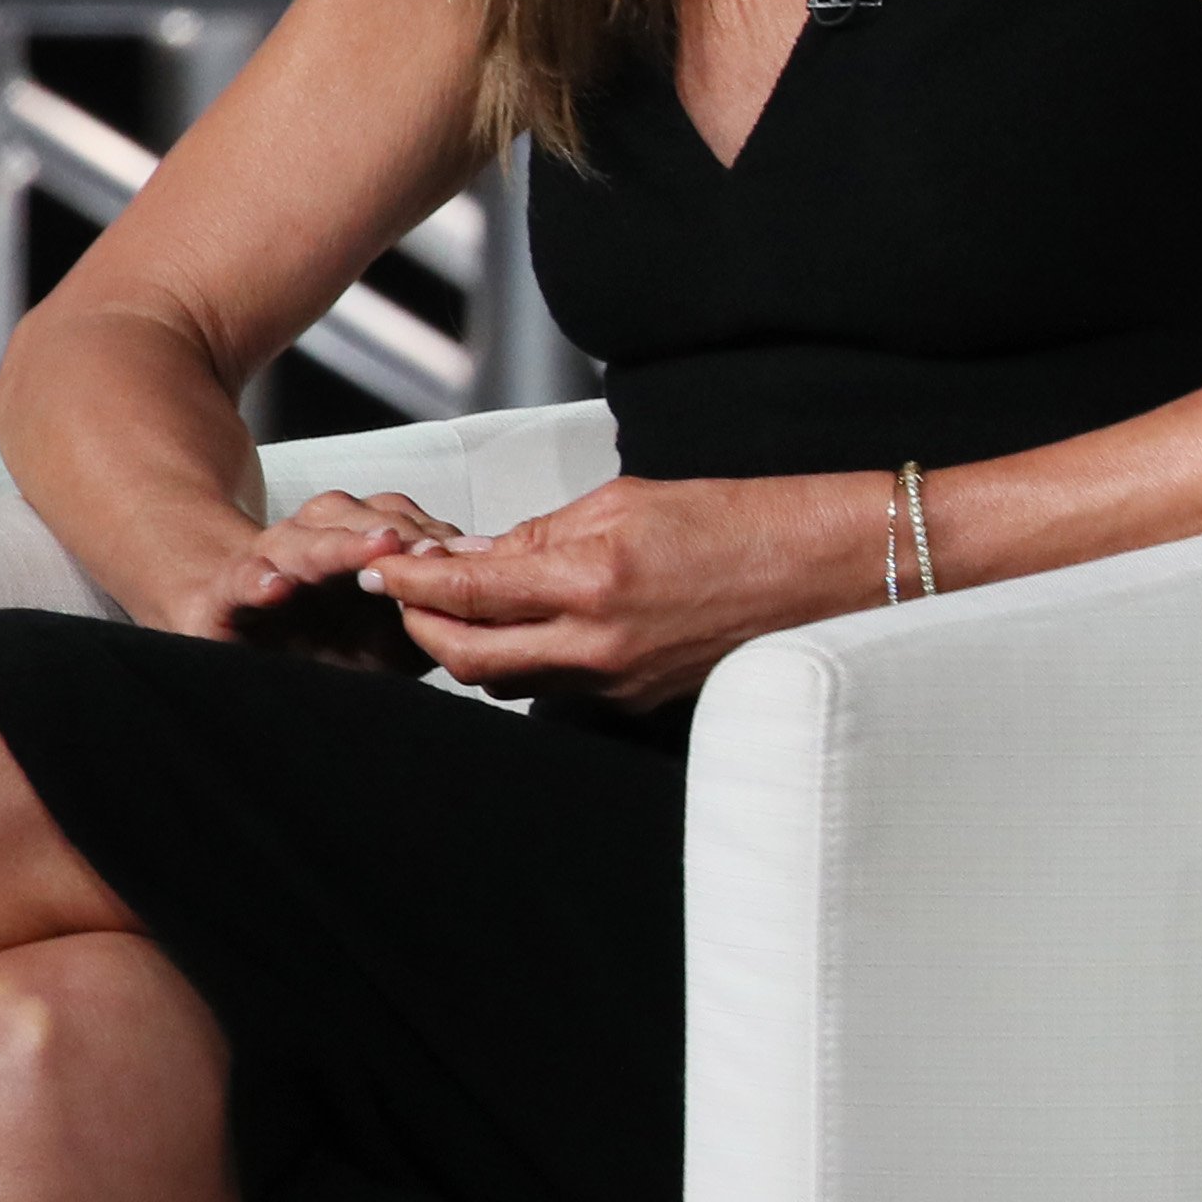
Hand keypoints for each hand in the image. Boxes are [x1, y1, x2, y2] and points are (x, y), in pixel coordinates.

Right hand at [164, 489, 464, 662]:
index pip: (396, 521)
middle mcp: (312, 540)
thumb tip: (479, 592)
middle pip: (353, 520)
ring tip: (375, 551)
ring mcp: (267, 562)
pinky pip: (240, 580)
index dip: (428, 532)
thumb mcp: (390, 636)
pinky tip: (278, 589)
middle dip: (395, 532)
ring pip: (302, 540)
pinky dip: (258, 581)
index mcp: (354, 541)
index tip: (462, 551)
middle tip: (426, 547)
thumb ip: (426, 612)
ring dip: (340, 545)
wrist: (237, 647)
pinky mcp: (224, 594)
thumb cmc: (325, 640)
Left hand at [356, 473, 848, 710]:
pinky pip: (558, 686)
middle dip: (422, 627)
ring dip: (470, 648)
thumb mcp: (630, 501)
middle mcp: (599, 643)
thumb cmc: (741, 520)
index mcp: (594, 580)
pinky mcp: (639, 700)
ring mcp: (618, 682)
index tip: (378, 567)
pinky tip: (528, 627)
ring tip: (456, 610)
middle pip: (469, 657)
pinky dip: (527, 658)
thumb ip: (545, 534)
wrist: (823, 571)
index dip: (411, 580)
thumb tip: (479, 554)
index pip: (470, 589)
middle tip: (401, 596)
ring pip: (508, 680)